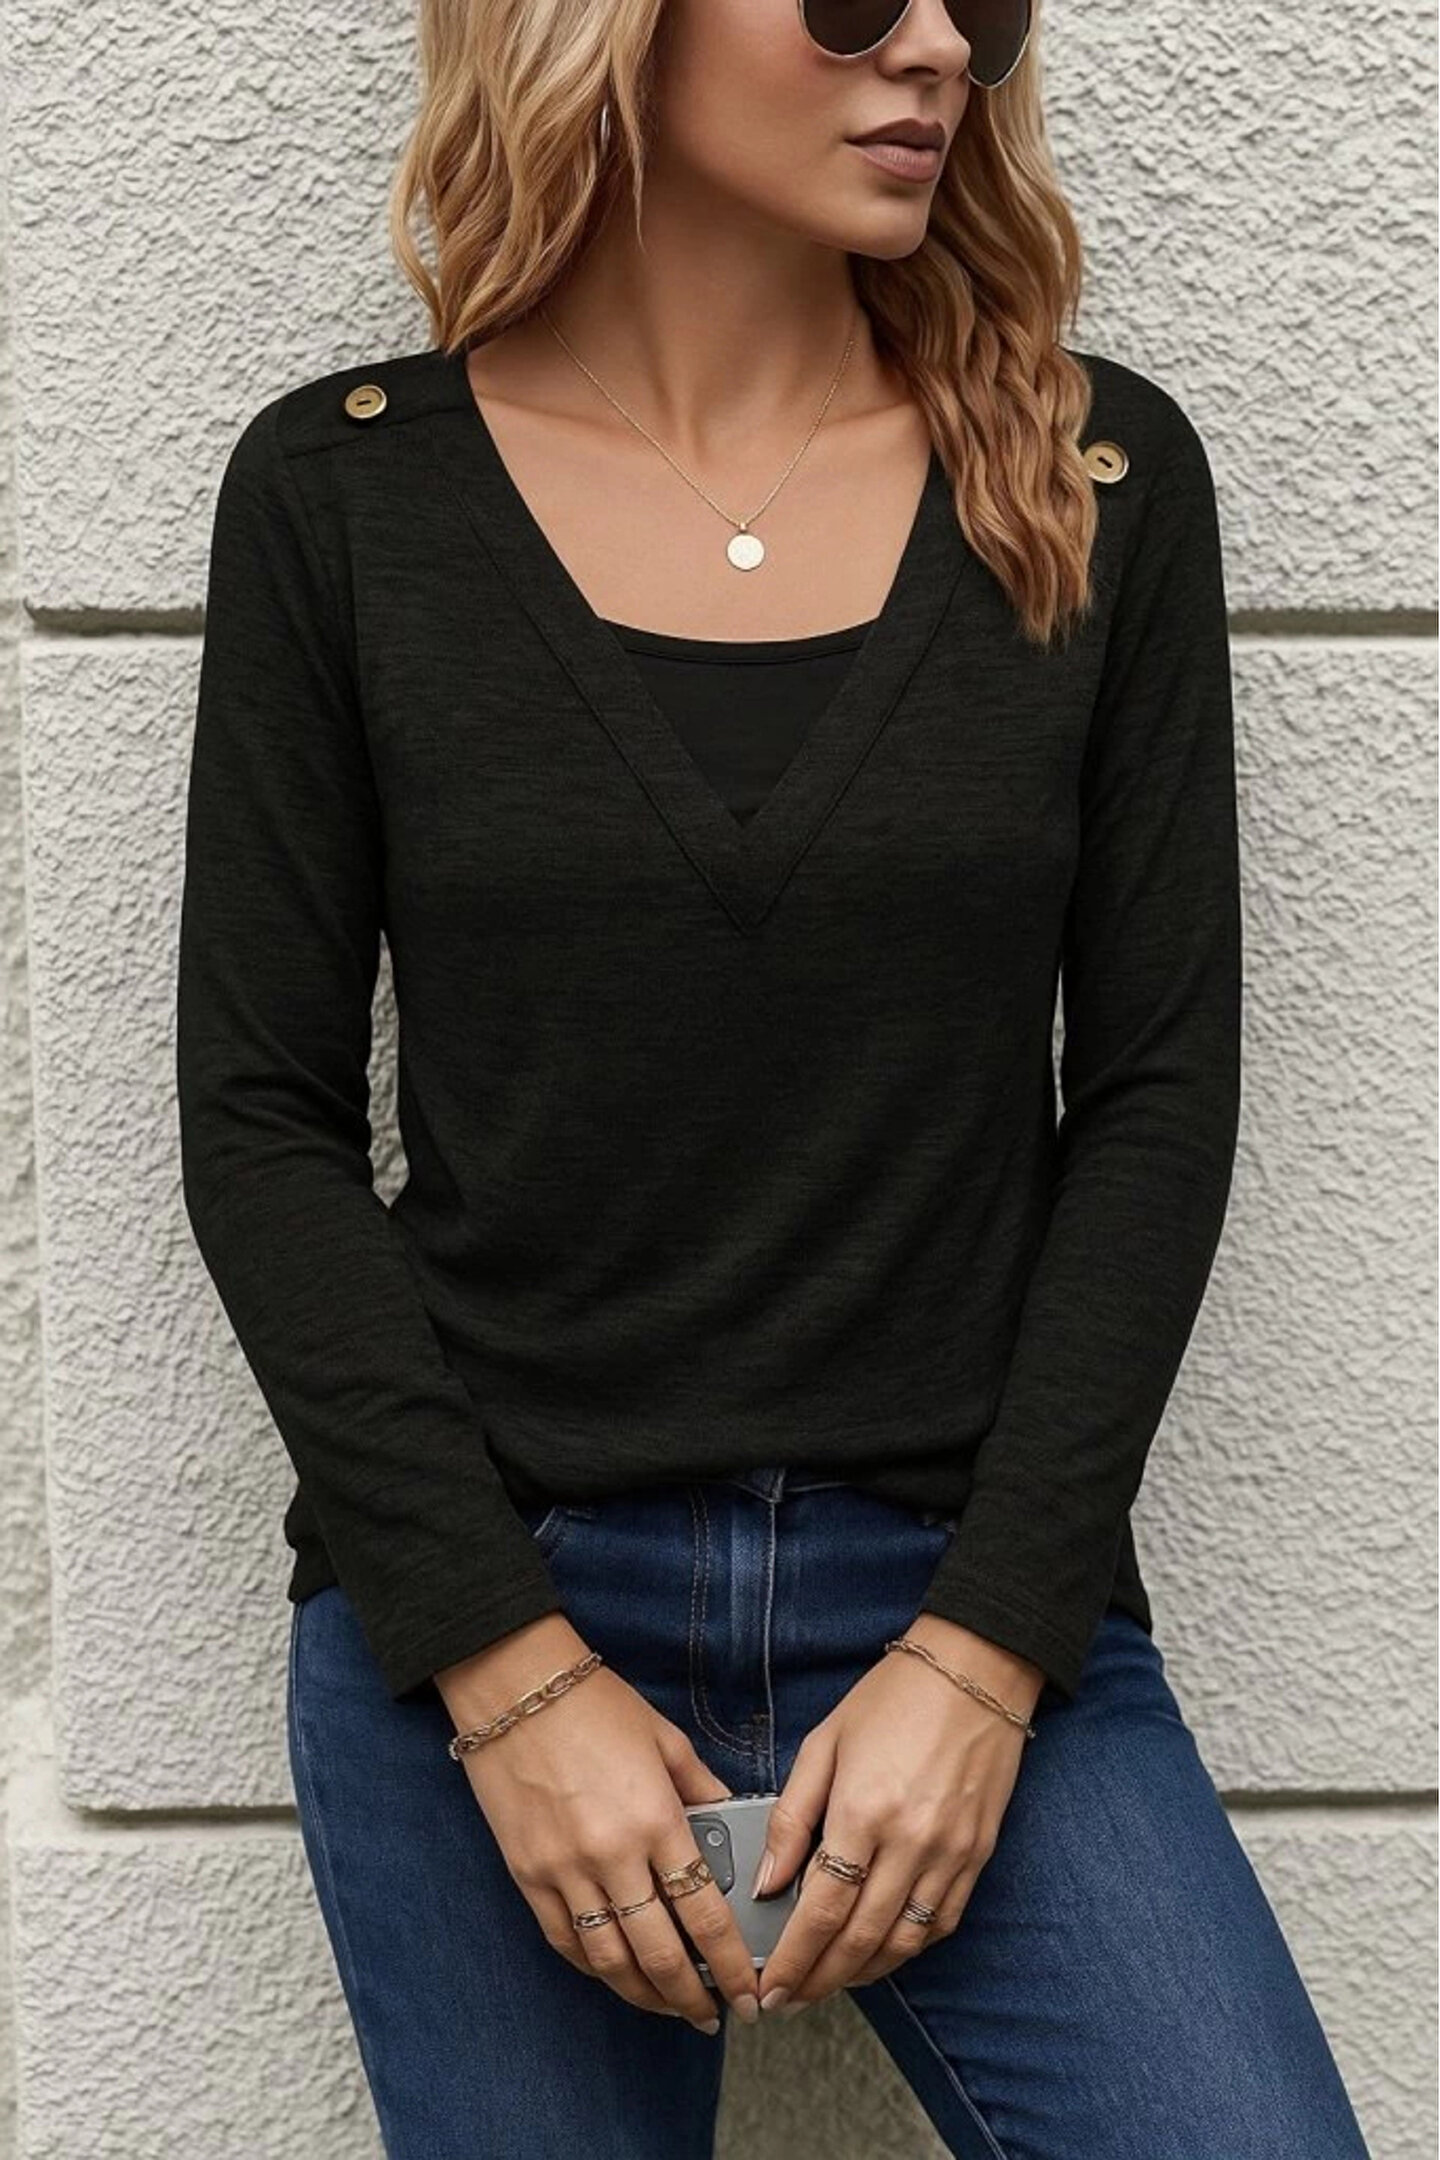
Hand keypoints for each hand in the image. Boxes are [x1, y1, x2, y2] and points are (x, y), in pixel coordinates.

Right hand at [435, 1614, 760, 2030]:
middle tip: (716, 2016)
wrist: (513, 1685)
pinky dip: (596, 1968)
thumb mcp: (666, 1739)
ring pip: (611, 1960)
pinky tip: (618, 1974)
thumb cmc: (595, 1704)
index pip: (705, 1915)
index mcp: (656, 1819)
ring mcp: (564, 1870)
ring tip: (672, 2007)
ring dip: (647, 1994)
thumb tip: (733, 1824)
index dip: (732, 1965)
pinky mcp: (527, 1875)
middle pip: (661, 1954)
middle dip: (695, 1996)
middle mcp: (612, 1855)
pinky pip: (565, 1941)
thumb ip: (703, 1789)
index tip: (749, 1992)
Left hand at [752, 1615, 1044, 2011]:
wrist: (976, 1670)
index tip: (768, 1988)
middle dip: (818, 1980)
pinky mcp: (977, 1854)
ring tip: (827, 1981)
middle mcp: (910, 1842)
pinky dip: (907, 1948)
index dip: (791, 1960)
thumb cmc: (892, 1699)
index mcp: (862, 1811)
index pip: (820, 1910)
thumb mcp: (824, 1744)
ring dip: (860, 1973)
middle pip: (858, 1940)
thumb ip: (792, 1817)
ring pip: (901, 1943)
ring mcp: (949, 1853)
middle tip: (789, 1999)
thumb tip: (767, 1881)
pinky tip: (880, 1951)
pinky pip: (941, 1922)